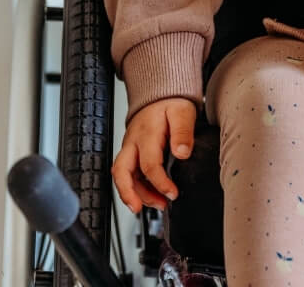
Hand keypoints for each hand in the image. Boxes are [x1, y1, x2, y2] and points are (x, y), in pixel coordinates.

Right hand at [112, 97, 196, 212]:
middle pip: (120, 172)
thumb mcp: (183, 112)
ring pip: (122, 175)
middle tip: (141, 209)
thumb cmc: (171, 102)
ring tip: (155, 204)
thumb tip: (182, 152)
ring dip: (134, 194)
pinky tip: (149, 194)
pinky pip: (127, 172)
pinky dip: (135, 186)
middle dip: (129, 194)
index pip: (148, 164)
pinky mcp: (130, 151)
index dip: (160, 183)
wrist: (161, 93)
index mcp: (146, 133)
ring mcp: (129, 147)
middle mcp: (133, 142)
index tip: (172, 193)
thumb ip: (183, 132)